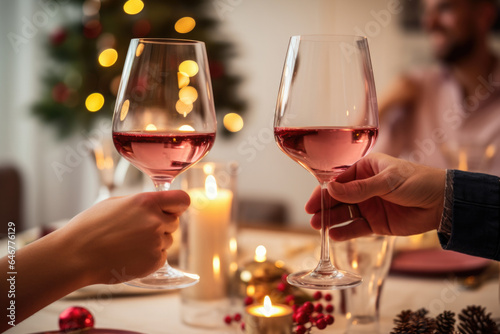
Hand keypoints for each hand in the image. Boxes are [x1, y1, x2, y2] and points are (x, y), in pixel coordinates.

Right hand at [53, 190, 189, 284]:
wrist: (76, 255)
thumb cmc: (90, 227)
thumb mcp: (116, 203)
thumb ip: (143, 203)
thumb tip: (158, 205)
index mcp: (147, 202)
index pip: (182, 200)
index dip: (178, 205)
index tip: (173, 209)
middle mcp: (155, 221)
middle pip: (174, 222)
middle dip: (162, 225)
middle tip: (138, 230)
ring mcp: (155, 242)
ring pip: (167, 241)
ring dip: (155, 242)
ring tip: (128, 244)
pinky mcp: (154, 262)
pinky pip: (161, 257)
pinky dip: (150, 258)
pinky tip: (130, 256)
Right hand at [305, 153, 445, 239]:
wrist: (442, 203)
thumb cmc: (417, 182)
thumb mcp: (387, 181)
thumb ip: (359, 189)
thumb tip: (331, 190)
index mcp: (365, 169)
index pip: (338, 180)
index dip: (324, 191)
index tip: (312, 201)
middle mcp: (364, 187)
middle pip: (338, 198)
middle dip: (324, 207)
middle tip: (312, 217)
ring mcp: (369, 205)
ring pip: (344, 213)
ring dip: (331, 220)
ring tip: (318, 227)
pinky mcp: (376, 223)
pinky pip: (356, 228)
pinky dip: (345, 232)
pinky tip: (334, 235)